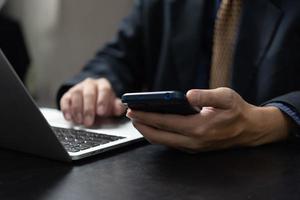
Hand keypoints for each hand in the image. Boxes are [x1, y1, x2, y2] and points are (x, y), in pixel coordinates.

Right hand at [60, 78, 125, 125]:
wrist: (92, 99)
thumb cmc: (103, 103)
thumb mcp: (112, 105)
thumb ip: (117, 107)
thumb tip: (119, 109)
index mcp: (103, 85)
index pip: (104, 89)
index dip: (102, 101)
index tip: (101, 112)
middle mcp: (90, 84)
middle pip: (89, 94)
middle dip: (88, 109)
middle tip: (89, 121)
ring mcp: (78, 88)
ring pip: (76, 95)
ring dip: (77, 110)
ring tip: (80, 121)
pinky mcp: (68, 94)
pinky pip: (65, 100)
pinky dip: (67, 109)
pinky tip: (70, 118)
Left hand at [127, 88, 290, 151]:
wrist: (249, 130)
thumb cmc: (237, 111)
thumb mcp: (226, 97)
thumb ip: (206, 95)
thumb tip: (188, 95)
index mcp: (198, 127)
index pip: (164, 122)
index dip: (146, 115)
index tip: (133, 109)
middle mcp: (192, 140)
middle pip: (158, 135)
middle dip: (141, 125)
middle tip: (130, 114)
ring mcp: (192, 147)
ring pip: (163, 141)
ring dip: (148, 131)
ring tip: (138, 120)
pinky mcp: (193, 148)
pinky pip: (170, 143)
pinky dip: (158, 135)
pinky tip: (154, 126)